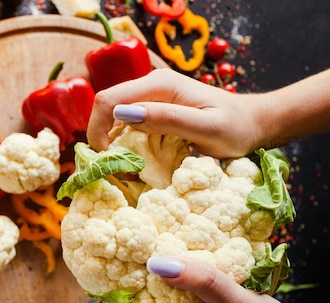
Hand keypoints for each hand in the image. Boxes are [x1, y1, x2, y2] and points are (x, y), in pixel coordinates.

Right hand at [87, 68, 267, 158]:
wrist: (252, 123)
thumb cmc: (235, 128)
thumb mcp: (205, 128)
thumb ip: (167, 119)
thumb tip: (124, 114)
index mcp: (159, 85)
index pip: (109, 101)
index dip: (99, 130)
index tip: (109, 159)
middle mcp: (150, 85)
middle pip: (106, 107)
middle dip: (102, 138)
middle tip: (117, 167)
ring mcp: (151, 96)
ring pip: (113, 117)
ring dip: (113, 143)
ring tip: (129, 166)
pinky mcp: (153, 108)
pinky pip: (127, 124)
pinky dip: (125, 144)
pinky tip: (139, 159)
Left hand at [100, 257, 329, 302]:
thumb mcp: (232, 302)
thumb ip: (196, 280)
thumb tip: (156, 262)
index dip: (108, 302)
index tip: (100, 274)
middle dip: (129, 295)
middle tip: (121, 263)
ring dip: (150, 296)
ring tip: (143, 266)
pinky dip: (168, 302)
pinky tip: (173, 281)